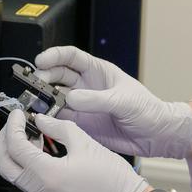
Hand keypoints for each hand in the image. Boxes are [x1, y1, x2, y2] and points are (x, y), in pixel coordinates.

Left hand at [0, 109, 148, 191]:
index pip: (15, 147)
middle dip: (4, 142)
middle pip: (5, 165)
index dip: (12, 127)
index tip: (17, 114)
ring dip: (17, 153)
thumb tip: (43, 120)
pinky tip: (42, 150)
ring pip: (16, 175)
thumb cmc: (113, 182)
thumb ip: (59, 128)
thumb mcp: (85, 144)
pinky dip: (29, 164)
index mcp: (47, 175)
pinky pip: (30, 182)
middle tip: (13, 125)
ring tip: (31, 134)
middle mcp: (40, 191)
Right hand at [35, 46, 191, 158]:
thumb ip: (97, 100)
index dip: (54, 56)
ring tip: (35, 103)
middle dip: (44, 77)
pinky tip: (43, 119)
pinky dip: (49, 118)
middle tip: (35, 85)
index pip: (70, 57)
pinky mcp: (81, 124)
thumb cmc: (148, 110)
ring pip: (55, 98)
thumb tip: (71, 98)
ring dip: (44, 99)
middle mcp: (86, 86)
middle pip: (57, 76)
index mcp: (98, 71)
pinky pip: (60, 118)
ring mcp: (82, 105)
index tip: (41, 61)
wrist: (156, 136)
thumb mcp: (124, 101)